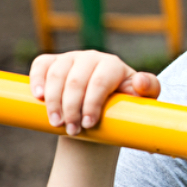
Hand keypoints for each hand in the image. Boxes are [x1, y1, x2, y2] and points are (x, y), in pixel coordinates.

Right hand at [29, 51, 160, 135]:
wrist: (100, 112)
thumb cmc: (123, 105)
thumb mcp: (140, 100)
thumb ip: (149, 89)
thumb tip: (139, 82)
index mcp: (113, 65)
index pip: (100, 81)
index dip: (92, 103)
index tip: (89, 124)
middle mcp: (91, 57)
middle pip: (76, 80)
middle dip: (71, 107)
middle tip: (72, 129)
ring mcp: (70, 58)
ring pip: (56, 75)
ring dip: (54, 101)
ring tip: (57, 123)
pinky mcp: (52, 62)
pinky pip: (41, 65)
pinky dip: (37, 79)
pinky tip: (38, 97)